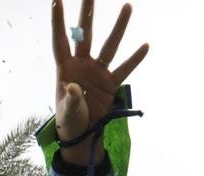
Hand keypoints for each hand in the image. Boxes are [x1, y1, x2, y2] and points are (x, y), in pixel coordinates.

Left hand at [51, 0, 148, 164]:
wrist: (83, 134)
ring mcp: (98, 72)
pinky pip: (125, 69)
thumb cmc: (69, 121)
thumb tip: (72, 87)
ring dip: (119, 27)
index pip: (60, 40)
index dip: (58, 21)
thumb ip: (70, 100)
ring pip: (110, 46)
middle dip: (88, 14)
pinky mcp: (111, 83)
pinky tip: (145, 45)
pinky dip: (135, 59)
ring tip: (127, 6)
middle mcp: (82, 64)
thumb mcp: (67, 113)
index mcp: (65, 68)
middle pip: (86, 34)